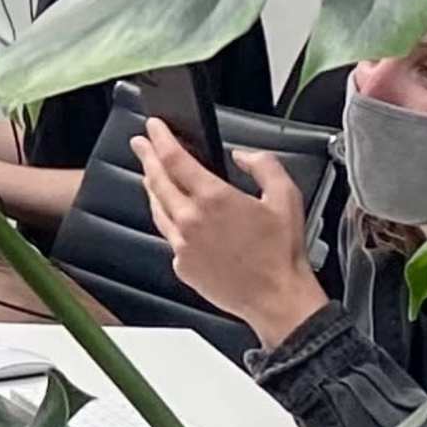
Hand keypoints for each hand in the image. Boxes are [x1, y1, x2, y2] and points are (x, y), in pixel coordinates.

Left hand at [134, 128, 322, 344]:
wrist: (277, 299)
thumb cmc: (282, 253)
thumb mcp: (285, 196)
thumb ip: (264, 165)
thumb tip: (243, 156)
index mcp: (214, 199)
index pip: (175, 159)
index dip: (160, 138)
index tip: (153, 127)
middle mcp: (191, 220)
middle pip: (158, 181)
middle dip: (147, 157)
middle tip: (141, 144)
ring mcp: (182, 245)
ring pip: (157, 208)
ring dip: (152, 187)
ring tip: (151, 174)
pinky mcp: (182, 265)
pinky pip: (168, 235)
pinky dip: (168, 219)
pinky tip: (172, 213)